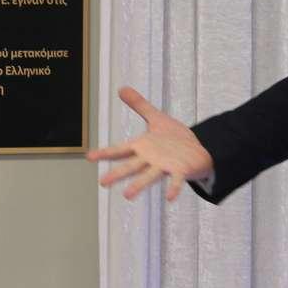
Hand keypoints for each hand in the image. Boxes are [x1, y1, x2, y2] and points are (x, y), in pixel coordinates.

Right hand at [86, 86, 213, 200]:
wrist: (198, 151)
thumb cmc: (174, 138)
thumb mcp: (156, 118)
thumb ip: (139, 105)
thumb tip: (121, 88)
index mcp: (143, 147)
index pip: (121, 150)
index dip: (105, 153)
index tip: (89, 157)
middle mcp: (151, 159)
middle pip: (131, 166)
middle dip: (117, 173)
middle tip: (102, 182)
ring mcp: (165, 166)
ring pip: (150, 176)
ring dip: (138, 185)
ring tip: (127, 195)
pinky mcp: (181, 170)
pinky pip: (176, 180)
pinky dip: (173, 188)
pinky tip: (169, 198)